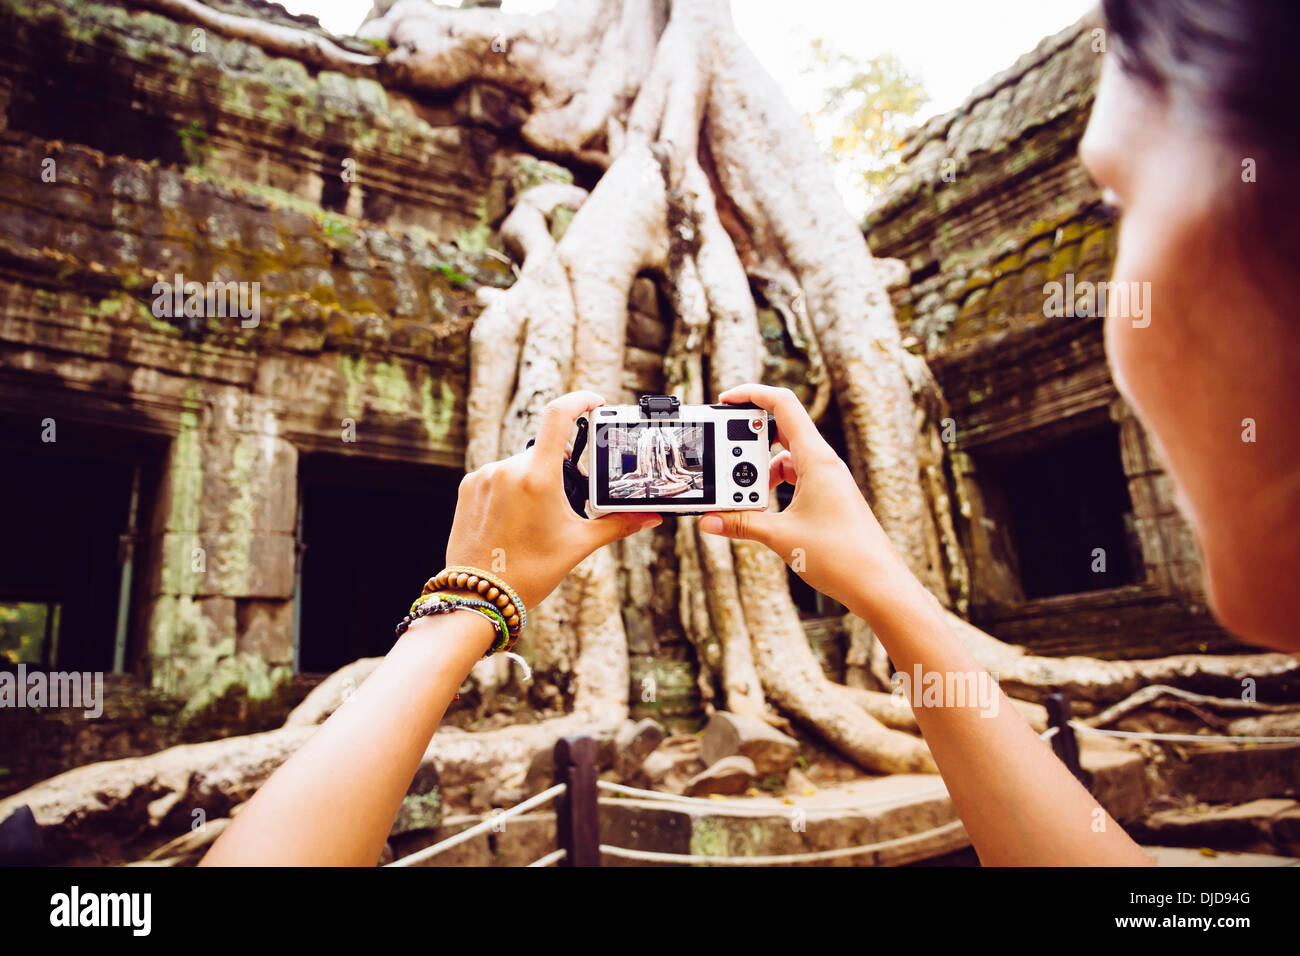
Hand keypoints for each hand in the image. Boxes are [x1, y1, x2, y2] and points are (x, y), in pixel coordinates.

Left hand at [445, 390, 660, 609]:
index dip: (580, 400)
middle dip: (561, 468)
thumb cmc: (529, 573)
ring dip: (534, 481)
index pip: (559, 416)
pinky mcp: (467, 488)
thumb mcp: (578, 545)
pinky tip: (514, 520)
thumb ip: (617, 524)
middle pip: (545, 451)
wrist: (478, 598)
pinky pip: (497, 476)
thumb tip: (651, 517)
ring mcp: (484, 477)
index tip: (595, 402)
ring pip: (520, 466)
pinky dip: (511, 490)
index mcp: (537, 478)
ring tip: (535, 520)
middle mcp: (508, 469)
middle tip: (566, 501)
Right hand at [698, 384, 913, 616]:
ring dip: (759, 471)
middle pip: (780, 431)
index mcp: (817, 459)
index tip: (725, 399)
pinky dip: (773, 487)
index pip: (783, 405)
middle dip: (747, 442)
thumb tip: (709, 520)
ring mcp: (827, 480)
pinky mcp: (828, 498)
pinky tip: (760, 509)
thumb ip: (741, 524)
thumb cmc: (841, 556)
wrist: (878, 584)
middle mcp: (824, 463)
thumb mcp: (780, 536)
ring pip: (785, 459)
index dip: (752, 394)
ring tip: (740, 495)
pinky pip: (794, 479)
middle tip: (725, 460)